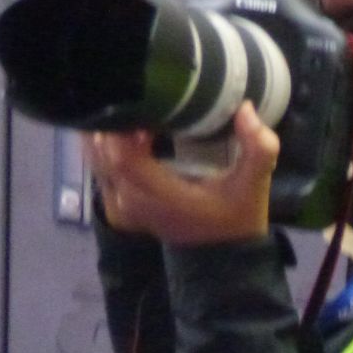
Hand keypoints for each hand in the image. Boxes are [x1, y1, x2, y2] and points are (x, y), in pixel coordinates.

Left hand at [84, 101, 279, 244]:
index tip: (152, 103)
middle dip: (116, 118)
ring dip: (108, 128)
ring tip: (134, 106)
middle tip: (141, 93)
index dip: (128, 125)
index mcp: (159, 195)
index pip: (123, 155)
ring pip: (95, 156)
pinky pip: (99, 166)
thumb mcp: (254, 185)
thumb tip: (245, 108)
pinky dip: (106, 144)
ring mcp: (119, 204)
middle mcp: (130, 200)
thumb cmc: (235, 218)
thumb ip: (257, 148)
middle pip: (101, 149)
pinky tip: (127, 127)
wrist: (220, 258)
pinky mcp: (117, 203)